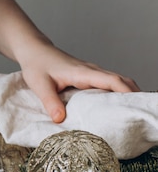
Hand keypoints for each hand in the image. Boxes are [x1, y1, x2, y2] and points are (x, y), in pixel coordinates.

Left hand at [19, 44, 139, 122]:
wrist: (34, 51)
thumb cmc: (36, 65)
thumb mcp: (40, 85)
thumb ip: (50, 102)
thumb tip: (60, 119)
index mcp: (82, 73)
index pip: (111, 80)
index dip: (125, 91)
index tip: (134, 104)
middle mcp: (91, 71)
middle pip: (121, 80)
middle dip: (133, 95)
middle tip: (137, 114)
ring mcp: (91, 73)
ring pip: (117, 81)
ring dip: (126, 94)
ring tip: (130, 113)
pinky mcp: (88, 76)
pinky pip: (108, 83)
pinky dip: (117, 93)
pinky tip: (115, 106)